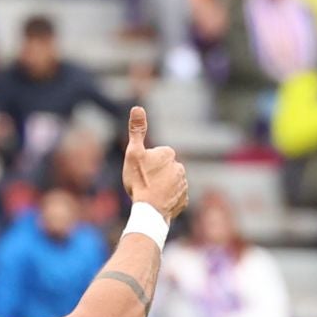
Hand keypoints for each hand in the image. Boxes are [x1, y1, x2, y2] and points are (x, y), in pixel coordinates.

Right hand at [121, 105, 187, 222]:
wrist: (149, 209)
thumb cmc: (140, 180)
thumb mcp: (133, 153)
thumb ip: (136, 130)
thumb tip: (137, 107)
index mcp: (168, 154)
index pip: (156, 155)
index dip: (145, 163)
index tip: (140, 171)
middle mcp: (180, 167)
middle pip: (163, 169)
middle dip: (154, 174)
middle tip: (143, 183)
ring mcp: (183, 185)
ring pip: (169, 183)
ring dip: (161, 187)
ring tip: (149, 195)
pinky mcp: (183, 200)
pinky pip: (174, 197)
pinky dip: (166, 200)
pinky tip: (157, 203)